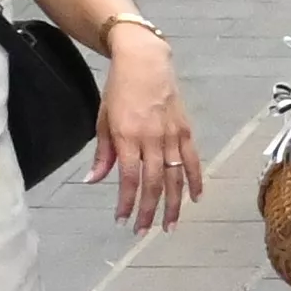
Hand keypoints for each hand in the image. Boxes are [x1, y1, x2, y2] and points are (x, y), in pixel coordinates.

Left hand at [92, 32, 202, 232]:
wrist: (144, 60)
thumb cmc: (119, 89)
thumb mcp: (103, 119)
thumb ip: (103, 153)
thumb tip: (94, 180)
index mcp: (127, 136)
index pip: (129, 178)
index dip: (126, 202)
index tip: (121, 219)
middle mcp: (151, 138)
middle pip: (154, 183)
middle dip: (149, 211)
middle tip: (142, 230)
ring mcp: (172, 135)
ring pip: (175, 178)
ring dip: (173, 205)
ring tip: (169, 225)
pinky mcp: (186, 130)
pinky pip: (193, 161)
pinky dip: (196, 181)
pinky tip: (195, 198)